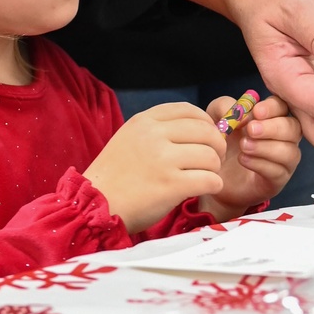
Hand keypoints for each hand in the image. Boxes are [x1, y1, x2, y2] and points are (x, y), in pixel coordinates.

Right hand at [84, 102, 225, 233]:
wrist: (96, 204)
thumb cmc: (115, 175)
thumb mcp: (130, 138)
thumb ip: (158, 130)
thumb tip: (197, 129)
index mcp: (145, 121)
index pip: (188, 110)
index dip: (206, 121)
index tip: (208, 135)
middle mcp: (154, 135)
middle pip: (205, 131)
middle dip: (217, 145)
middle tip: (214, 159)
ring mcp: (163, 160)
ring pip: (210, 155)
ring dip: (215, 167)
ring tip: (208, 175)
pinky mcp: (171, 185)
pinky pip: (208, 179)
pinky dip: (214, 184)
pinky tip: (208, 187)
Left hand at [199, 94, 301, 219]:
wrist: (215, 174)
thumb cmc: (222, 141)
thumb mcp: (217, 117)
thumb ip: (224, 107)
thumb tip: (240, 113)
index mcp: (272, 116)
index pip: (283, 106)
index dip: (273, 108)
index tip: (256, 112)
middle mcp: (284, 136)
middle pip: (293, 128)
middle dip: (272, 128)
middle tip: (251, 130)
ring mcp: (284, 160)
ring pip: (289, 151)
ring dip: (266, 147)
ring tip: (244, 146)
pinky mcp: (278, 180)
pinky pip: (278, 171)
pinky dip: (261, 164)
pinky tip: (243, 159)